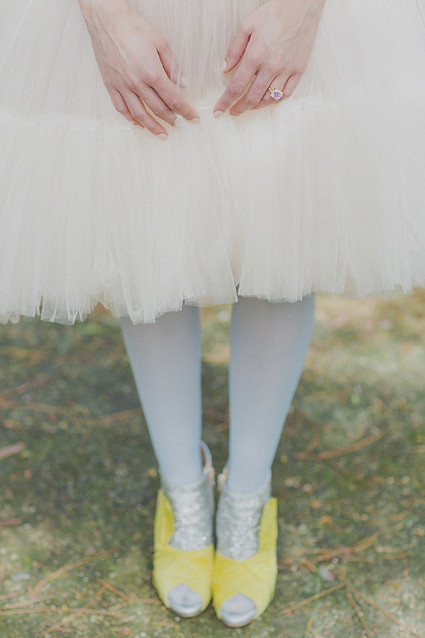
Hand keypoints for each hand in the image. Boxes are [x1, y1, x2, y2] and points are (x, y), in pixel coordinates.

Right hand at [79, 0, 198, 136]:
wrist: (107, 21)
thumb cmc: (134, 28)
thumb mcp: (160, 43)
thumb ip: (172, 66)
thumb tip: (183, 83)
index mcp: (152, 73)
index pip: (173, 99)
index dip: (185, 111)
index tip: (193, 118)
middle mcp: (137, 83)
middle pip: (158, 109)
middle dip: (172, 120)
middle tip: (180, 126)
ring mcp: (122, 86)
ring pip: (139, 114)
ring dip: (152, 127)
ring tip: (162, 134)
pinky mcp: (111, 85)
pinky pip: (121, 108)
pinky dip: (130, 119)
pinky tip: (139, 124)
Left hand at [213, 0, 325, 116]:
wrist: (301, 5)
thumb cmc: (273, 13)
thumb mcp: (247, 26)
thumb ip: (234, 50)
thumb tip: (225, 69)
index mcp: (255, 56)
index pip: (236, 87)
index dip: (225, 102)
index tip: (219, 111)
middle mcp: (270, 67)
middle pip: (252, 98)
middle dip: (240, 108)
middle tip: (233, 112)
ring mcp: (286, 70)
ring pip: (269, 99)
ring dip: (256, 106)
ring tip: (249, 105)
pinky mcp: (299, 70)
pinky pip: (286, 94)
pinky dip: (275, 100)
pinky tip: (268, 98)